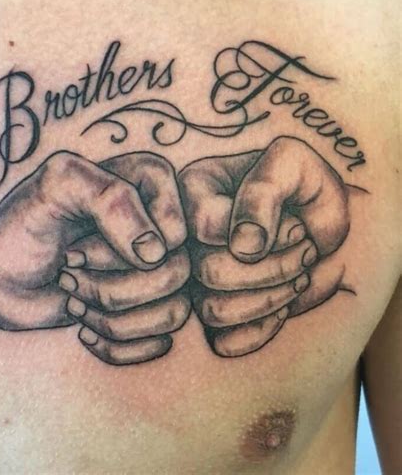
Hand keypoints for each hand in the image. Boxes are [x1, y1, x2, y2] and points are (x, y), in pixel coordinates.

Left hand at [0, 151, 189, 357]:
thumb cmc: (23, 224)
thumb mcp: (57, 188)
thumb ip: (111, 200)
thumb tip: (157, 254)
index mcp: (153, 183)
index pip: (175, 234)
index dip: (119, 252)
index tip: (73, 247)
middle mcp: (164, 226)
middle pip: (176, 276)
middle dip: (110, 289)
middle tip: (67, 276)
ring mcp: (160, 270)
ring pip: (173, 313)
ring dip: (113, 320)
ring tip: (74, 301)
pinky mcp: (150, 309)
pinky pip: (158, 343)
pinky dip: (116, 345)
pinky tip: (85, 329)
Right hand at [178, 136, 350, 356]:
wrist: (318, 218)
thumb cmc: (304, 184)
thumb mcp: (292, 164)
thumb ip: (264, 191)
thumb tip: (243, 247)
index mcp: (194, 190)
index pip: (205, 226)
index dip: (257, 230)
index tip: (296, 223)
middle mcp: (185, 236)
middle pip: (209, 272)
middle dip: (273, 268)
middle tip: (305, 250)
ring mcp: (194, 277)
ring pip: (213, 311)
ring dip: (272, 297)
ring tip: (299, 274)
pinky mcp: (211, 310)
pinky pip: (224, 340)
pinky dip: (264, 328)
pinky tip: (285, 303)